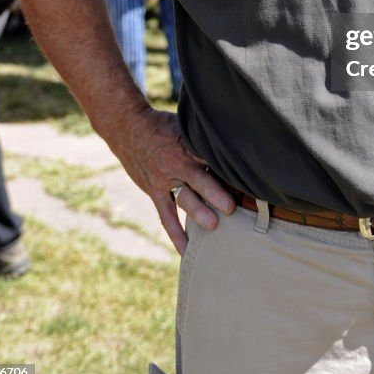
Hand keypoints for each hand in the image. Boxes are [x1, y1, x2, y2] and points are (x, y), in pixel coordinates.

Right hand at [114, 106, 235, 254]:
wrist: (128, 128)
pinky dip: (176, 233)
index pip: (209, 154)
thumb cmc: (163, 124)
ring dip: (197, 212)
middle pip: (198, 178)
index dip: (226, 164)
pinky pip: (166, 215)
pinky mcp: (155, 191)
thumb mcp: (185, 122)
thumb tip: (234, 138)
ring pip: (183, 197)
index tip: (245, 175)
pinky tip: (186, 250)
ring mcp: (165, 179)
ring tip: (213, 226)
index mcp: (188, 143)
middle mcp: (177, 162)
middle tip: (230, 206)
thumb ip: (204, 135)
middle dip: (214, 192)